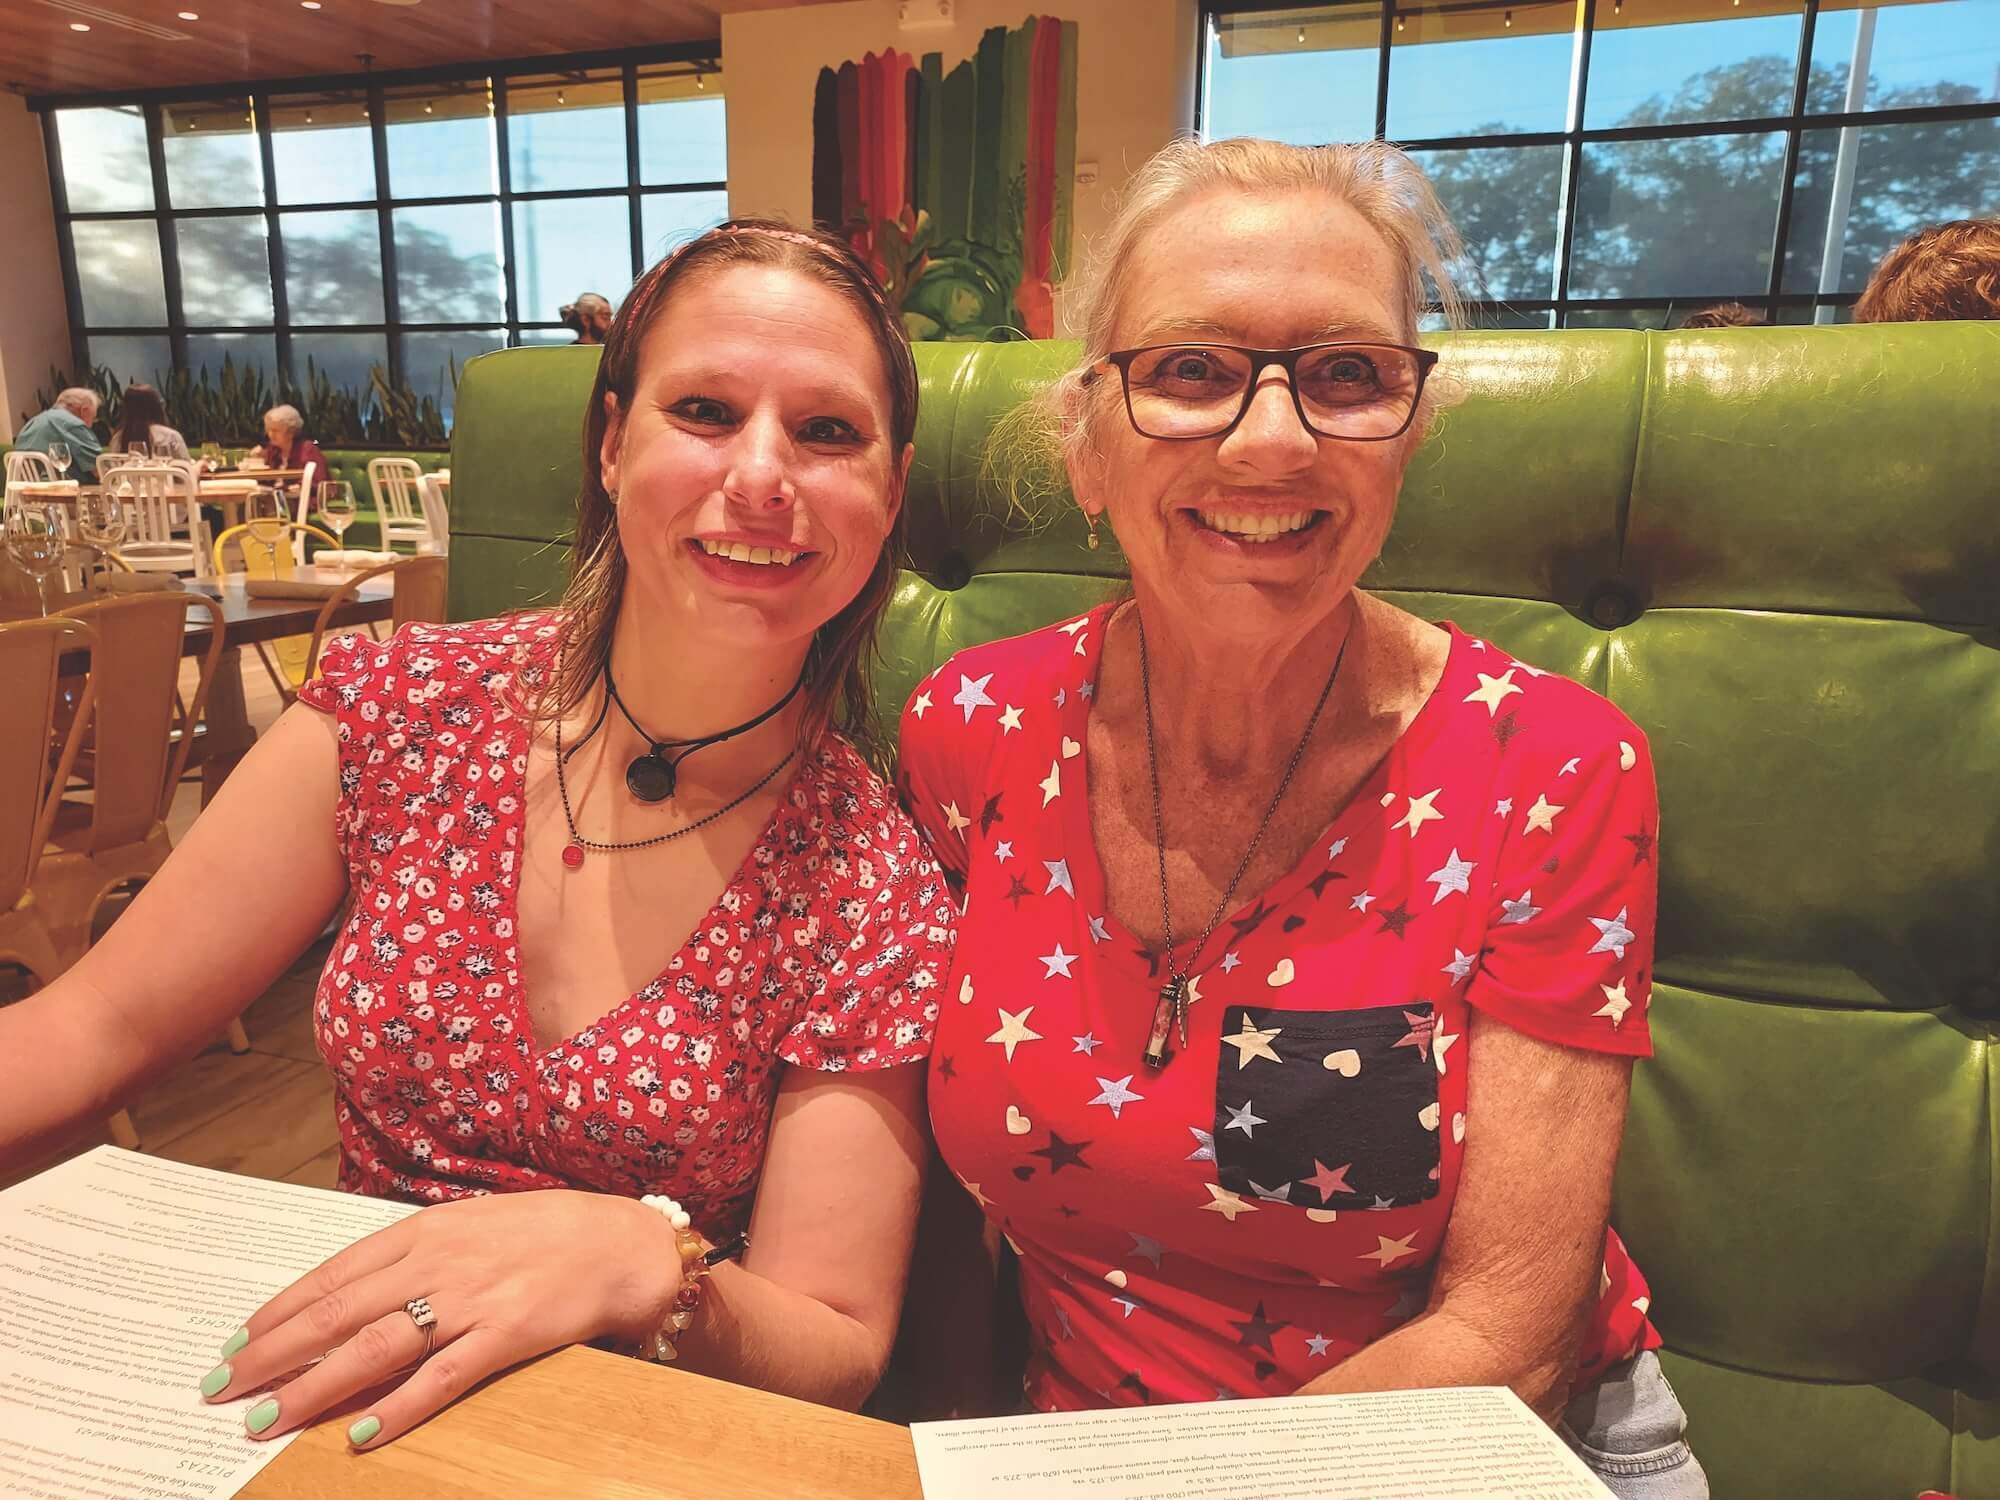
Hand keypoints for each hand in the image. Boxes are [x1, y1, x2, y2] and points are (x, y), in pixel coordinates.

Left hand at [196, 1190, 683, 1448]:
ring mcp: (471, 1300)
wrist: (621, 1242)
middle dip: (271, 1355)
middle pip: (337, 1314)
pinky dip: (399, 1407)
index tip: (234, 1343)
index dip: (277, 1313)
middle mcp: (439, 1262)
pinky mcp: (505, 1336)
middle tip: (221, 1389)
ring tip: (266, 1420)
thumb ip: (416, 1253)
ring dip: (313, 1388)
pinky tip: (362, 1433)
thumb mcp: (471, 1224)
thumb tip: (355, 1293)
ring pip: (374, 1349)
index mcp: (425, 1230)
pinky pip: (442, 1378)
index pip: (332, 1276)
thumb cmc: (546, 1232)